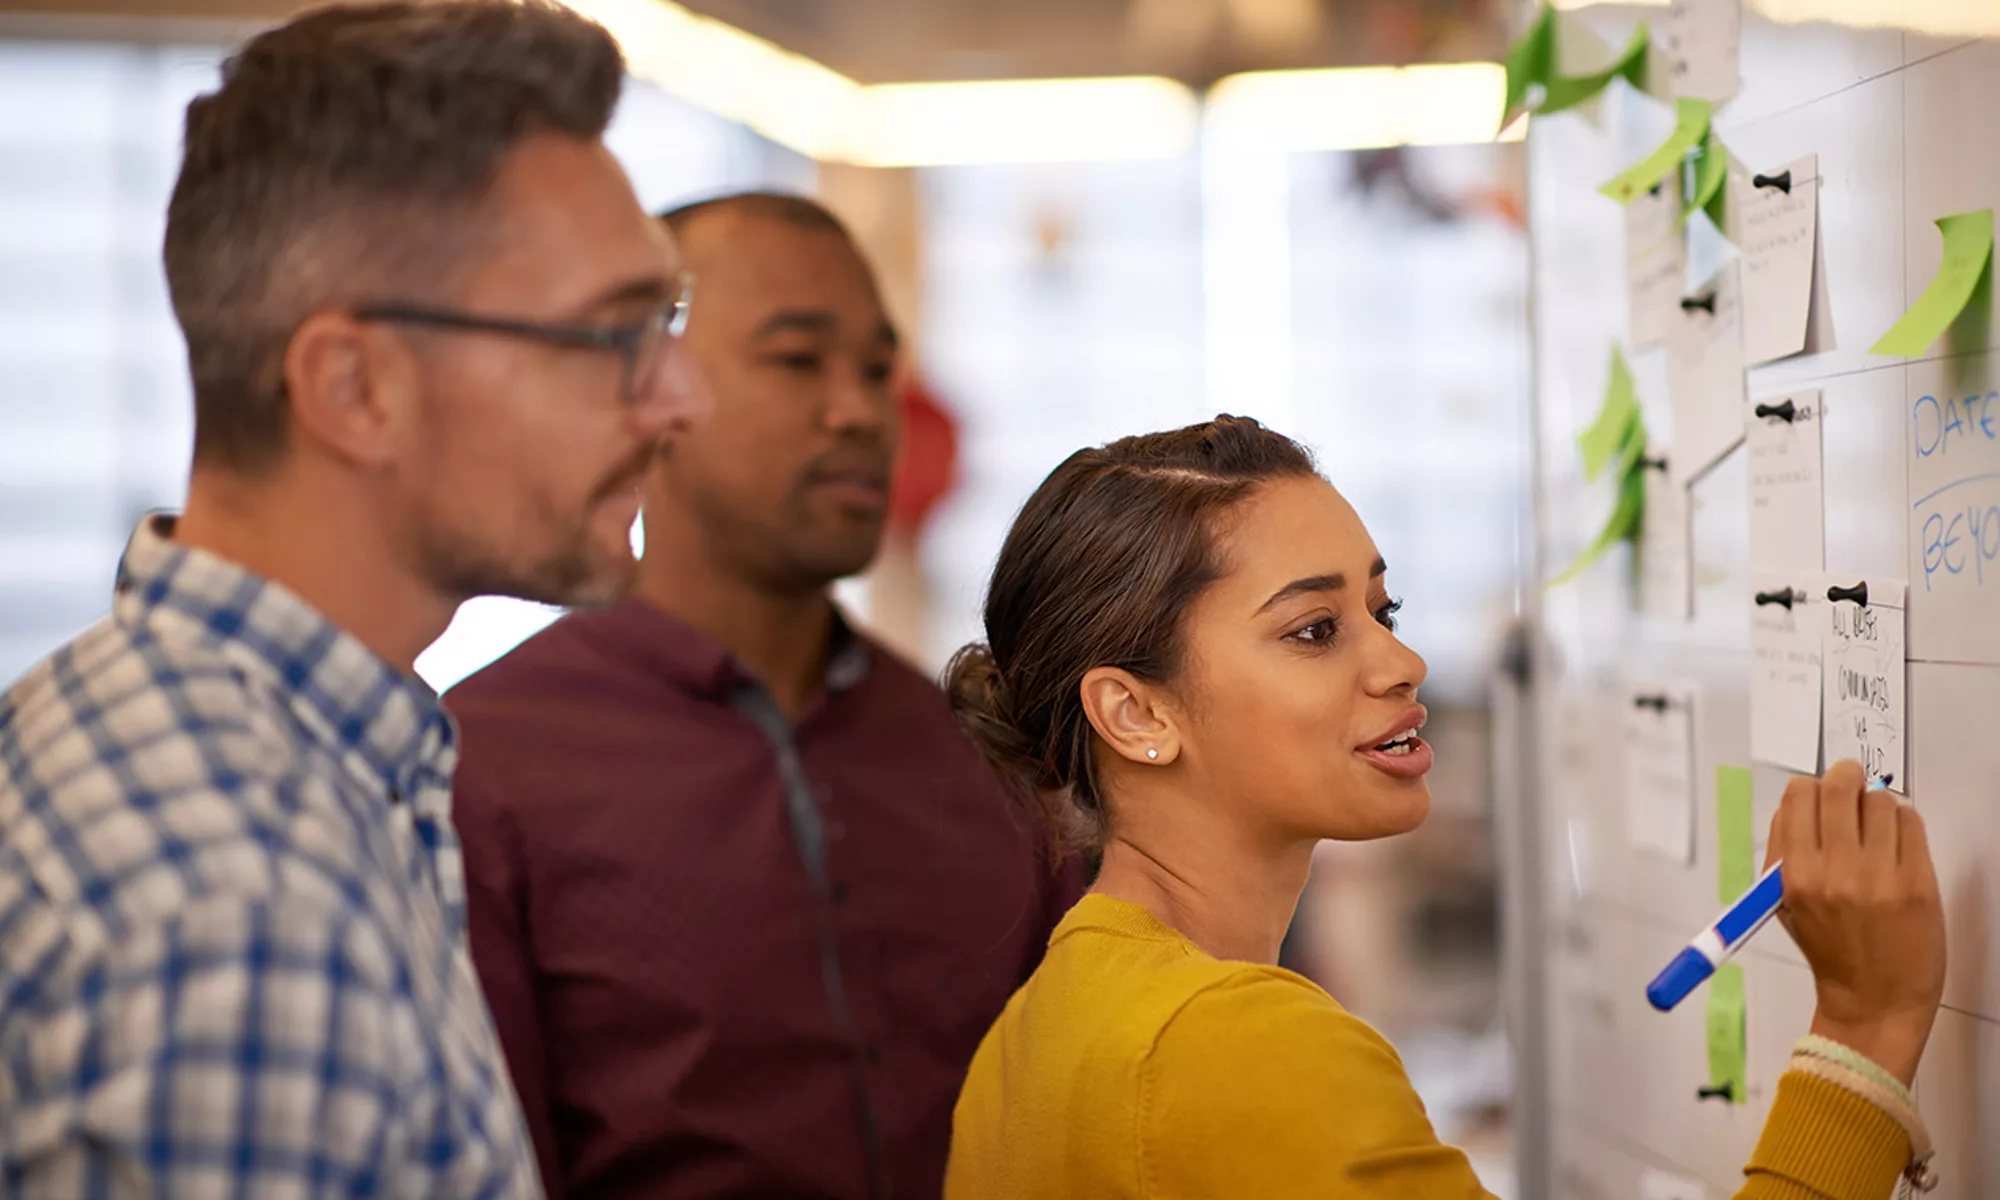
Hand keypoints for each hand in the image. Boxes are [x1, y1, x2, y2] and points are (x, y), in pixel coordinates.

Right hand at [1767, 760, 1945, 1086]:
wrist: (1873, 998)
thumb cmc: (1829, 949)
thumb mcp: (1784, 904)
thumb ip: (1783, 851)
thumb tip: (1797, 803)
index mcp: (1794, 876)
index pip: (1799, 796)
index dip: (1812, 788)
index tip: (1823, 795)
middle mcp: (1833, 872)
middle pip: (1839, 787)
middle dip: (1847, 778)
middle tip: (1853, 787)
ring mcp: (1877, 877)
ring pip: (1879, 800)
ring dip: (1878, 807)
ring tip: (1877, 831)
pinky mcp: (1916, 882)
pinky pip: (1911, 822)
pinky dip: (1904, 823)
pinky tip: (1897, 844)